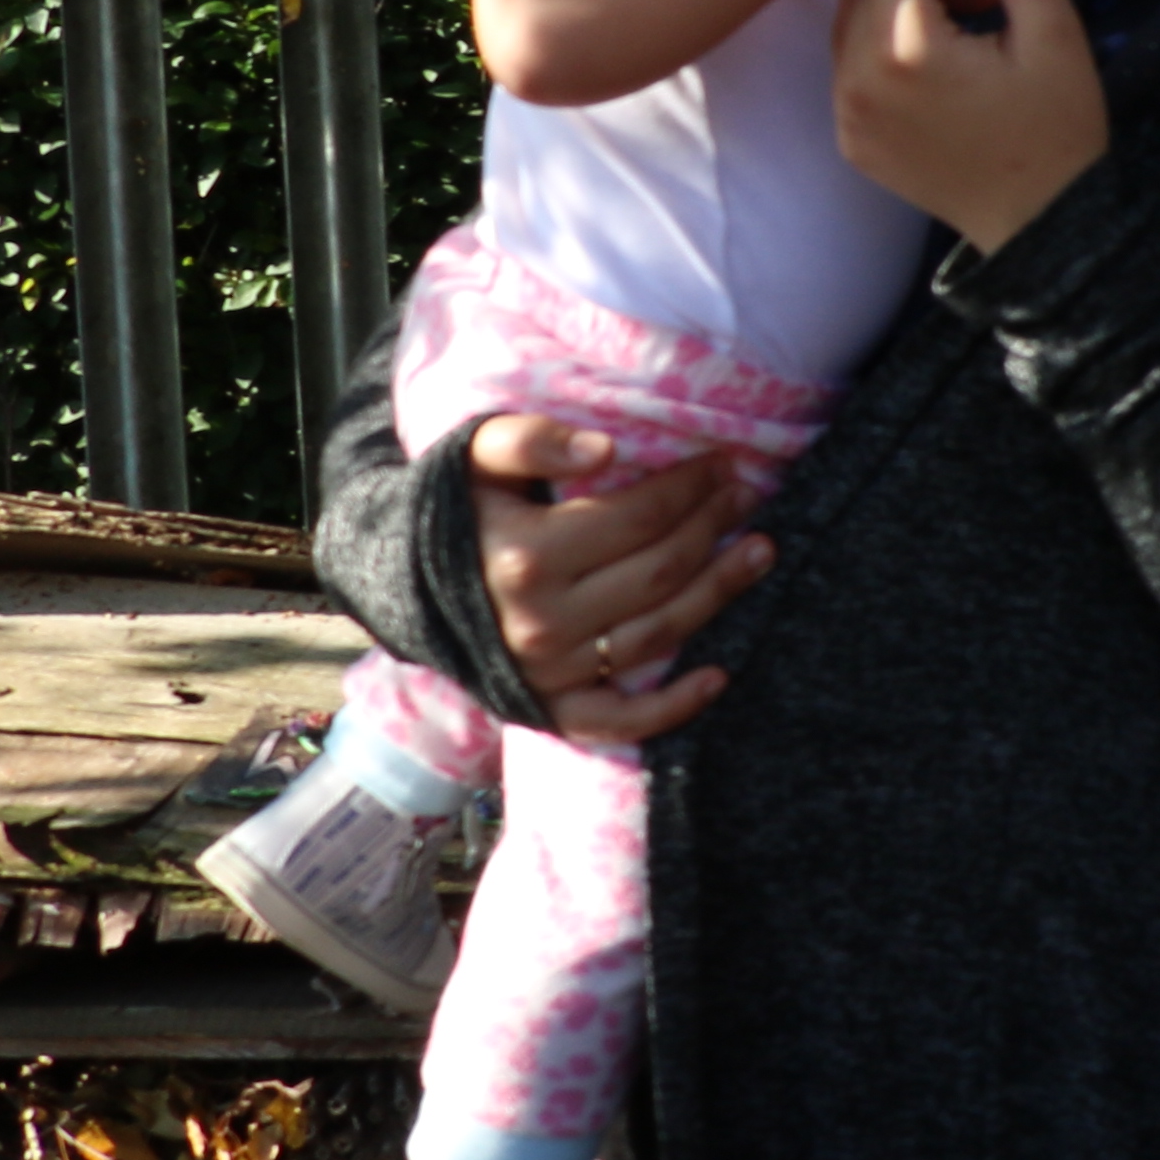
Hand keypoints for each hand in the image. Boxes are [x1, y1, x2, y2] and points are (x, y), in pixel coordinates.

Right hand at [463, 412, 769, 745]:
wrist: (400, 585)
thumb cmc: (454, 512)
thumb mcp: (473, 459)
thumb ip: (529, 440)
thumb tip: (604, 447)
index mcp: (525, 557)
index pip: (639, 517)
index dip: (689, 486)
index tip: (721, 462)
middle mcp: (540, 623)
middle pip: (660, 571)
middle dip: (713, 527)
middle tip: (745, 497)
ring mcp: (548, 673)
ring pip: (659, 633)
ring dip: (719, 593)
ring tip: (759, 552)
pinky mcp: (550, 710)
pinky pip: (620, 720)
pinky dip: (675, 706)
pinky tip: (721, 676)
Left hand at [835, 0, 1111, 254]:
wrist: (1041, 227)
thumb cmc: (1059, 128)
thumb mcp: (1053, 32)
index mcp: (907, 50)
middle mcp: (858, 79)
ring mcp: (846, 112)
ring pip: (854, 12)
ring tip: (970, 11)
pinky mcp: (849, 135)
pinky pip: (852, 59)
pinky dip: (890, 39)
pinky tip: (946, 55)